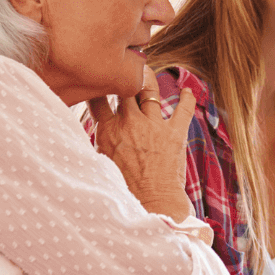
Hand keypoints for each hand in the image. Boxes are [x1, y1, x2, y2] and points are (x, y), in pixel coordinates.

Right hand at [87, 66, 197, 221]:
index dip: (98, 84)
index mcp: (108, 130)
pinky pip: (184, 108)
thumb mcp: (101, 164)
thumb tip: (86, 133)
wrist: (152, 205)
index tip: (100, 80)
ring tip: (145, 74)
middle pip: (124, 85)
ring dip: (147, 79)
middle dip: (124, 75)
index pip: (98, 96)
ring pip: (149, 89)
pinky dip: (187, 97)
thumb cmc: (124, 190)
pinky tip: (187, 90)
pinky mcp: (176, 133)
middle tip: (124, 69)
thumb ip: (97, 142)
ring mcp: (154, 125)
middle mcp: (130, 122)